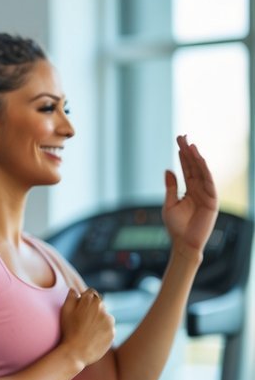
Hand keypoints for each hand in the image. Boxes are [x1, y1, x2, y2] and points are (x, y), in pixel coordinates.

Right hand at [59, 287, 114, 368]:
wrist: (76, 352)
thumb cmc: (68, 331)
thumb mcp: (65, 311)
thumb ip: (71, 297)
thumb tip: (74, 290)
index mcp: (91, 301)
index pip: (91, 292)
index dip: (85, 298)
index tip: (80, 306)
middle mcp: (103, 309)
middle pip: (99, 305)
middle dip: (92, 309)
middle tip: (81, 321)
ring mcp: (109, 321)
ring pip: (104, 317)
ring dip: (98, 320)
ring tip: (86, 331)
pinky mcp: (113, 332)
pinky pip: (108, 329)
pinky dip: (102, 331)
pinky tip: (92, 337)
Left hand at [163, 135, 219, 255]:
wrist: (184, 243)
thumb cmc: (176, 226)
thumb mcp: (169, 204)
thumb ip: (171, 187)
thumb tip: (168, 170)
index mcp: (188, 190)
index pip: (186, 169)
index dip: (183, 155)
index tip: (179, 141)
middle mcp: (198, 190)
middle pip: (194, 167)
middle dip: (188, 152)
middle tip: (182, 137)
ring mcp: (206, 194)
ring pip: (202, 172)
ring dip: (196, 158)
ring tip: (190, 145)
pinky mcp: (212, 200)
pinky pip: (209, 182)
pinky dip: (205, 170)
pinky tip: (200, 159)